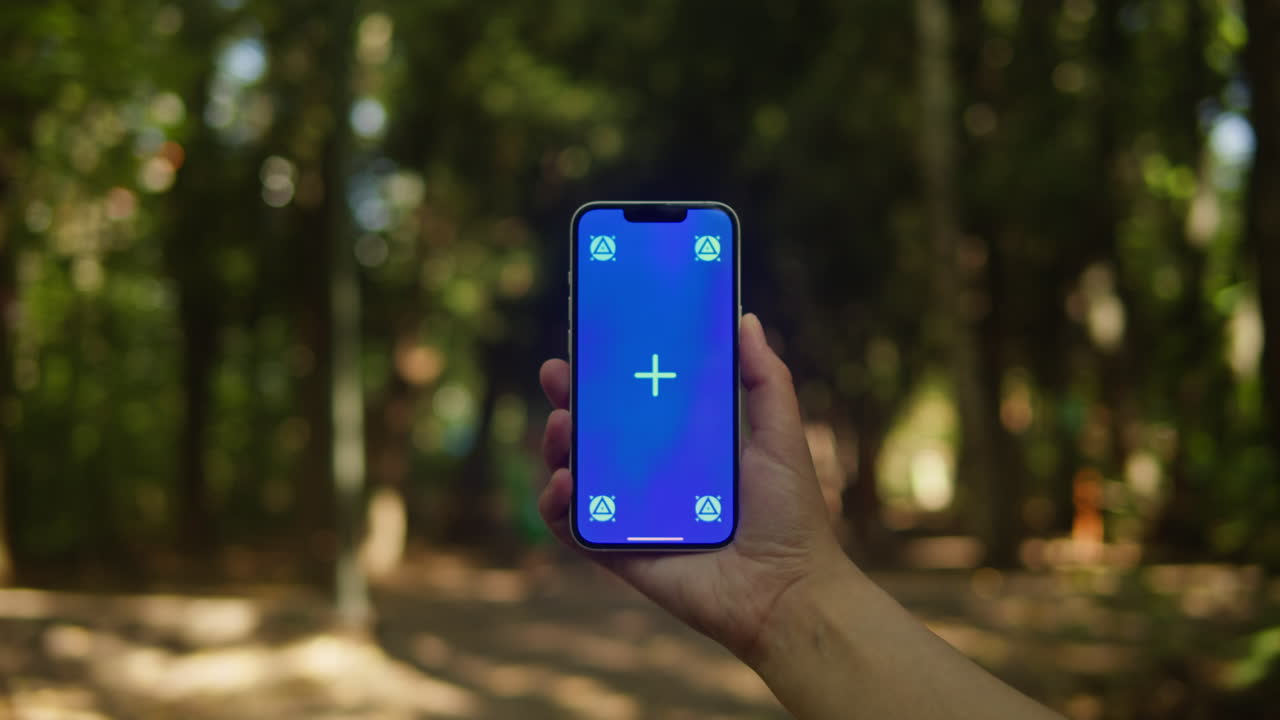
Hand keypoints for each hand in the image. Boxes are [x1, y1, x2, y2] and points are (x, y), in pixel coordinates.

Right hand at [537, 313, 844, 661]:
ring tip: (562, 427)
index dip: (609, 374)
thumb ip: (765, 379)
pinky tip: (563, 483)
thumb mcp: (780, 435)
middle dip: (568, 400)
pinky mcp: (618, 553)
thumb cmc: (791, 515)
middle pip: (595, 433)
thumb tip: (745, 320)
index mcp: (685, 447)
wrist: (787, 591)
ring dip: (557, 446)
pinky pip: (572, 527)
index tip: (589, 342)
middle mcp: (652, 478)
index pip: (636, 402)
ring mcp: (631, 515)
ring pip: (575, 474)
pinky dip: (556, 504)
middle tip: (557, 375)